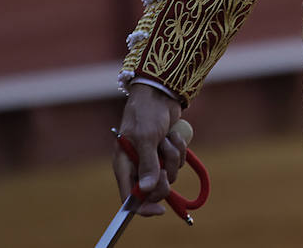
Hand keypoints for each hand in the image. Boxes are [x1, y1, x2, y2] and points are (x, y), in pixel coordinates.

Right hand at [112, 83, 184, 216]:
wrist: (161, 92)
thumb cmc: (146, 112)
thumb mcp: (146, 138)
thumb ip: (146, 164)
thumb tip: (146, 190)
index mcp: (124, 163)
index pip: (129, 195)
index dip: (142, 206)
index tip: (159, 210)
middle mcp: (137, 164)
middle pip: (152, 189)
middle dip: (163, 179)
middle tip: (166, 170)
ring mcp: (153, 158)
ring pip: (169, 174)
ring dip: (172, 158)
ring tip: (167, 139)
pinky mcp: (166, 151)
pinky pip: (177, 162)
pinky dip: (179, 150)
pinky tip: (173, 135)